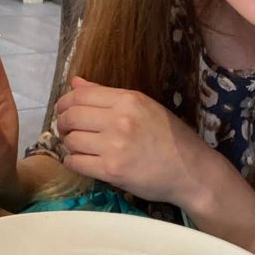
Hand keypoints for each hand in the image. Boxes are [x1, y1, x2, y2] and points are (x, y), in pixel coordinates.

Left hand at [56, 77, 216, 208]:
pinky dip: (73, 162)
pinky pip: (76, 162)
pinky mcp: (112, 170)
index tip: (64, 111)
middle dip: (62, 123)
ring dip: (69, 144)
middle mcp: (120, 120)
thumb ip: (108, 95)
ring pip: (71, 140)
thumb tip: (75, 83)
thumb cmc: (172, 139)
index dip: (64, 103)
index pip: (80, 95)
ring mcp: (115, 146)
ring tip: (79, 147)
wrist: (192, 171)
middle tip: (66, 130)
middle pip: (71, 117)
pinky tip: (82, 161)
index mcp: (129, 100)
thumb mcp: (145, 107)